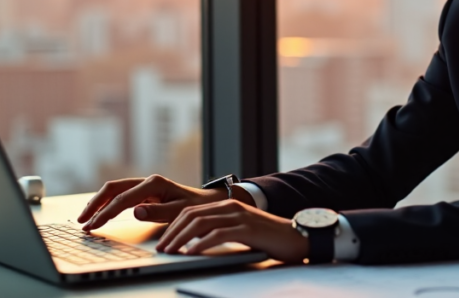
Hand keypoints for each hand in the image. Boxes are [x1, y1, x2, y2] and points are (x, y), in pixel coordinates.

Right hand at [77, 174, 249, 230]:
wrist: (206, 202)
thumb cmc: (195, 206)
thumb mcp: (180, 211)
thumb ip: (159, 211)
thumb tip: (136, 211)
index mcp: (154, 183)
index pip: (123, 199)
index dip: (106, 212)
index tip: (94, 225)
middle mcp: (146, 181)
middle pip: (112, 188)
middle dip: (95, 204)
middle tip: (82, 221)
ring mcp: (144, 186)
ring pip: (114, 190)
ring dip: (98, 203)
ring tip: (85, 218)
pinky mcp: (143, 192)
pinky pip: (120, 196)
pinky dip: (107, 203)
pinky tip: (99, 213)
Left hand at [156, 199, 309, 263]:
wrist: (296, 236)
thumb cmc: (267, 238)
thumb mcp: (239, 231)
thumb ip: (220, 231)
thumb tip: (194, 243)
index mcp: (226, 205)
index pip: (191, 211)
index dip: (173, 226)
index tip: (163, 242)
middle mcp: (231, 206)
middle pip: (191, 215)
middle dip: (172, 233)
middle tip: (162, 249)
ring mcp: (239, 216)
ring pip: (201, 223)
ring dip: (182, 239)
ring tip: (171, 252)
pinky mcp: (247, 228)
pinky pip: (218, 235)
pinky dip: (201, 244)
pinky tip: (192, 253)